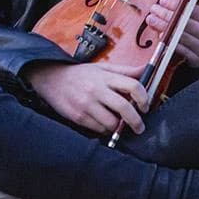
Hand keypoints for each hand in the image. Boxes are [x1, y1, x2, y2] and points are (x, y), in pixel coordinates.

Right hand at [22, 61, 150, 134]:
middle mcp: (96, 89)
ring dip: (119, 128)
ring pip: (112, 123)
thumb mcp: (102, 68)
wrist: (51, 79)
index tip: (145, 106)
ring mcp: (86, 104)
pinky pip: (98, 129)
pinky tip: (104, 124)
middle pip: (124, 108)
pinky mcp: (78, 116)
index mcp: (105, 76)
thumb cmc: (80, 74)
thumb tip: (146, 70)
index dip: (143, 98)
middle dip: (136, 121)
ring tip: (119, 125)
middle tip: (140, 127)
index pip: (132, 85)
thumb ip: (126, 70)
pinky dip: (105, 130)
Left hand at [143, 0, 198, 68]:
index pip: (191, 11)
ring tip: (151, 20)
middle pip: (182, 24)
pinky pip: (179, 50)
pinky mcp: (198, 61)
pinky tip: (160, 34)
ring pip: (178, 38)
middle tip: (153, 9)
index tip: (163, 0)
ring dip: (162, 28)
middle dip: (164, 16)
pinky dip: (168, 42)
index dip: (175, 5)